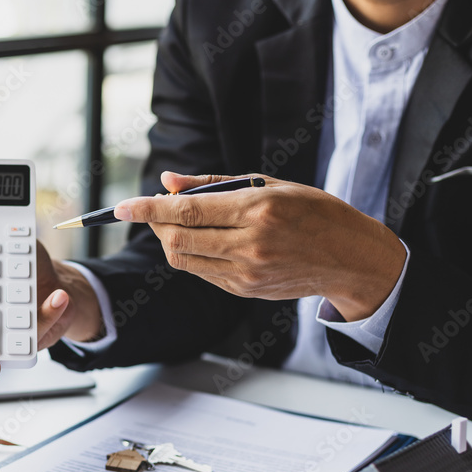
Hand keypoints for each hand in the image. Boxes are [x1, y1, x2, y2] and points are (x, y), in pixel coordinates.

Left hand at [115, 172, 406, 320]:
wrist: (350, 258)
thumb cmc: (312, 211)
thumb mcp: (268, 184)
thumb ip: (212, 184)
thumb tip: (167, 181)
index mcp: (257, 210)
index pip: (186, 211)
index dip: (148, 209)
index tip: (122, 207)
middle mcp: (250, 244)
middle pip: (177, 240)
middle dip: (156, 225)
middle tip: (154, 210)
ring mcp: (247, 272)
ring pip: (183, 260)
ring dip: (170, 241)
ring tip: (179, 223)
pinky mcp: (245, 290)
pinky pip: (201, 273)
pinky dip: (191, 256)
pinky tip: (203, 241)